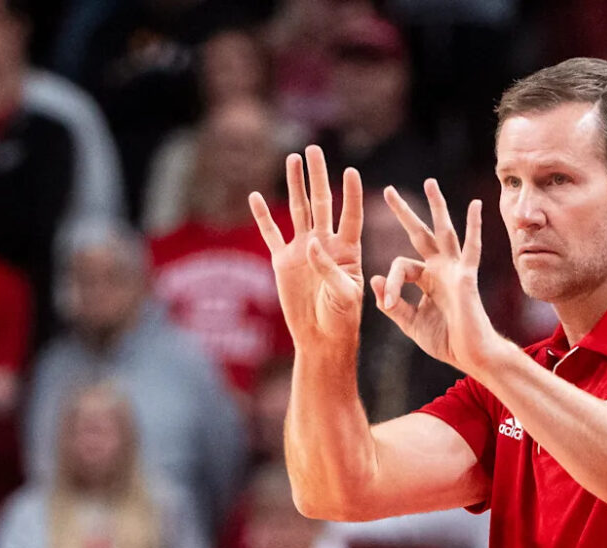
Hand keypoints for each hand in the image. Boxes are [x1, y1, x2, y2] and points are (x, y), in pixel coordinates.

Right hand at [249, 146, 363, 345]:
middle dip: (318, 176)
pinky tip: (255, 196)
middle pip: (321, 203)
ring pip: (297, 211)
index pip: (350, 216)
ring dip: (295, 185)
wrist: (322, 338)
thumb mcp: (344, 295)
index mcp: (348, 251)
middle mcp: (326, 244)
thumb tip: (310, 243)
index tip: (351, 170)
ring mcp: (303, 251)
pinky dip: (263, 216)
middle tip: (314, 149)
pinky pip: (271, 234)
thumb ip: (329, 269)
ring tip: (293, 158)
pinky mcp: (283, 262)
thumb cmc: (342, 319)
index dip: (351, 194)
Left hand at [375, 179, 506, 376]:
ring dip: (437, 207)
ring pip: (444, 232)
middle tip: (389, 191)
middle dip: (404, 213)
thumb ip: (393, 304)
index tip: (389, 303)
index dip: (390, 283)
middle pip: (420, 234)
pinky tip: (475, 206)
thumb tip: (375, 278)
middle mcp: (441, 270)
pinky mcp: (467, 278)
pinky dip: (474, 227)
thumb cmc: (446, 342)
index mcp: (426, 280)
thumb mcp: (411, 323)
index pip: (401, 266)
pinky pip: (471, 249)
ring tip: (430, 183)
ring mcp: (455, 271)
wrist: (472, 356)